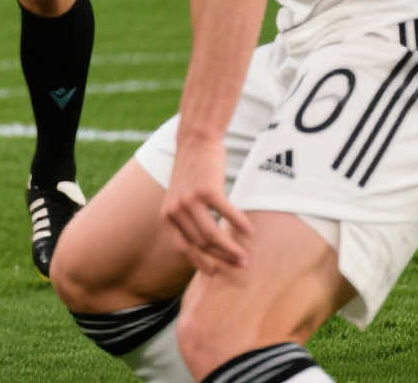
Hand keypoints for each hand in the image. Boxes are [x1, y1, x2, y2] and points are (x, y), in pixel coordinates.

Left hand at [161, 135, 250, 273]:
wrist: (194, 143)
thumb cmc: (192, 174)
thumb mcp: (180, 199)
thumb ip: (187, 220)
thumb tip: (206, 247)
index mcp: (166, 215)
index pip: (183, 247)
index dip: (199, 262)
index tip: (214, 273)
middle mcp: (175, 210)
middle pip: (202, 244)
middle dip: (222, 257)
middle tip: (240, 264)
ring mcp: (190, 200)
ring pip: (213, 235)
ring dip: (232, 249)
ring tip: (246, 256)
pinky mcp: (207, 190)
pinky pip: (227, 215)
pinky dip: (240, 225)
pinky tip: (250, 232)